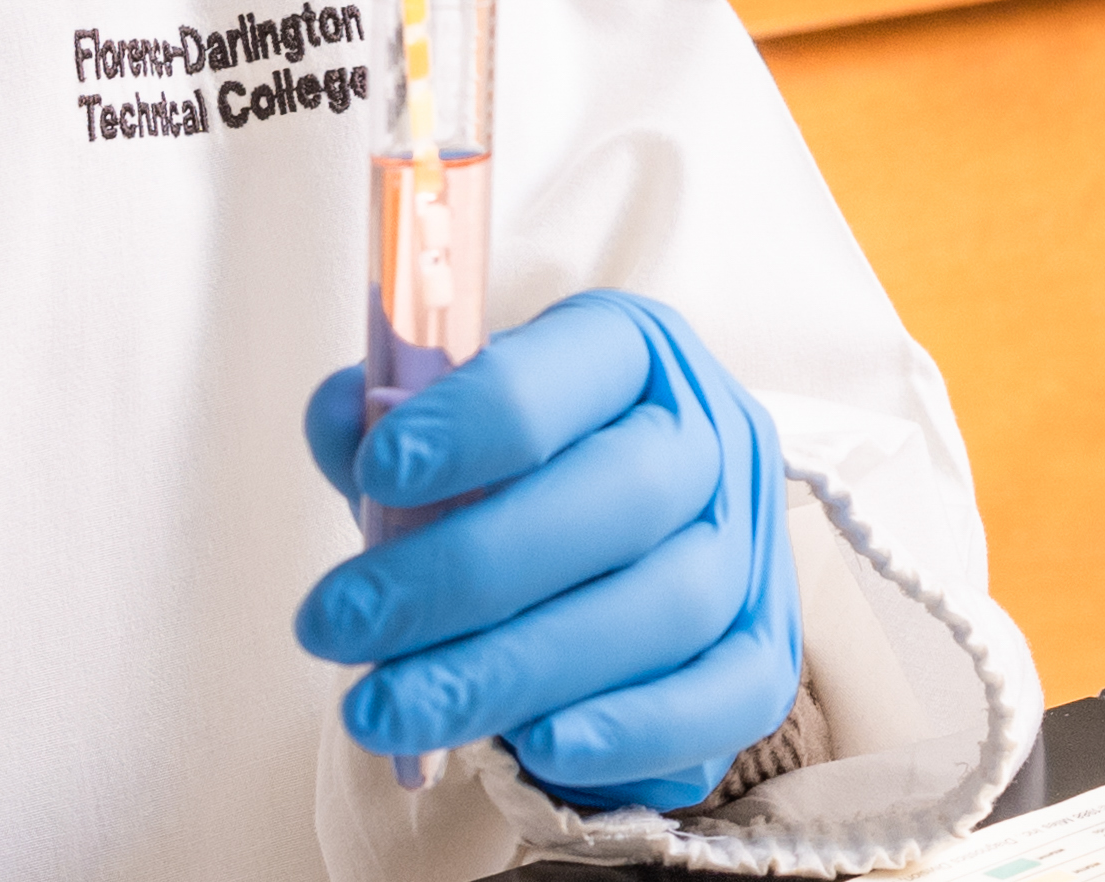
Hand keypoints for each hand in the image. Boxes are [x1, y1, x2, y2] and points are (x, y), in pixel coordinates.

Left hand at [291, 292, 802, 807]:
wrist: (594, 572)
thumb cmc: (499, 490)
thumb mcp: (434, 441)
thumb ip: (379, 428)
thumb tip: (348, 422)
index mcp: (636, 356)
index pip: (574, 366)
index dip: (477, 417)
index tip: (375, 472)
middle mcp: (712, 439)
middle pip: (624, 495)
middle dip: (468, 569)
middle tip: (339, 622)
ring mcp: (749, 551)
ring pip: (665, 606)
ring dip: (514, 667)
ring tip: (387, 708)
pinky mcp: (765, 654)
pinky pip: (725, 697)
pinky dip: (632, 726)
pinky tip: (533, 747)